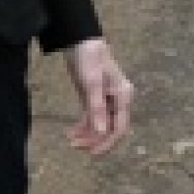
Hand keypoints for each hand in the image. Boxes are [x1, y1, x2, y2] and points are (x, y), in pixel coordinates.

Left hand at [63, 38, 133, 155]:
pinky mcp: (96, 98)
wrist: (80, 41)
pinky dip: (84, 126)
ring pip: (102, 125)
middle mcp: (118, 99)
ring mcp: (108, 99)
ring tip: (70, 139)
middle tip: (75, 146)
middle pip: (111, 129)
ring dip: (88, 135)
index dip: (108, 143)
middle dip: (95, 140)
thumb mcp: (91, 83)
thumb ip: (96, 108)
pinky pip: (93, 118)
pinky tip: (72, 132)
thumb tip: (101, 132)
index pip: (120, 127)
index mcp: (123, 96)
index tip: (91, 153)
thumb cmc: (88, 58)